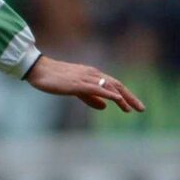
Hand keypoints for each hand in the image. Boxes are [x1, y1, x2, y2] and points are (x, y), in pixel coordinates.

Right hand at [25, 56, 144, 112]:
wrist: (38, 70)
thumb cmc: (53, 79)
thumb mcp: (75, 90)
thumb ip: (90, 98)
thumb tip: (105, 107)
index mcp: (92, 75)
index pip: (114, 85)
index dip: (126, 95)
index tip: (134, 106)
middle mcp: (93, 74)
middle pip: (117, 85)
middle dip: (130, 98)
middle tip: (141, 109)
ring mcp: (86, 78)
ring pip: (110, 87)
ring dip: (123, 98)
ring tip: (132, 109)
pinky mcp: (78, 83)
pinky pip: (97, 88)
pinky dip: (109, 94)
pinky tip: (117, 100)